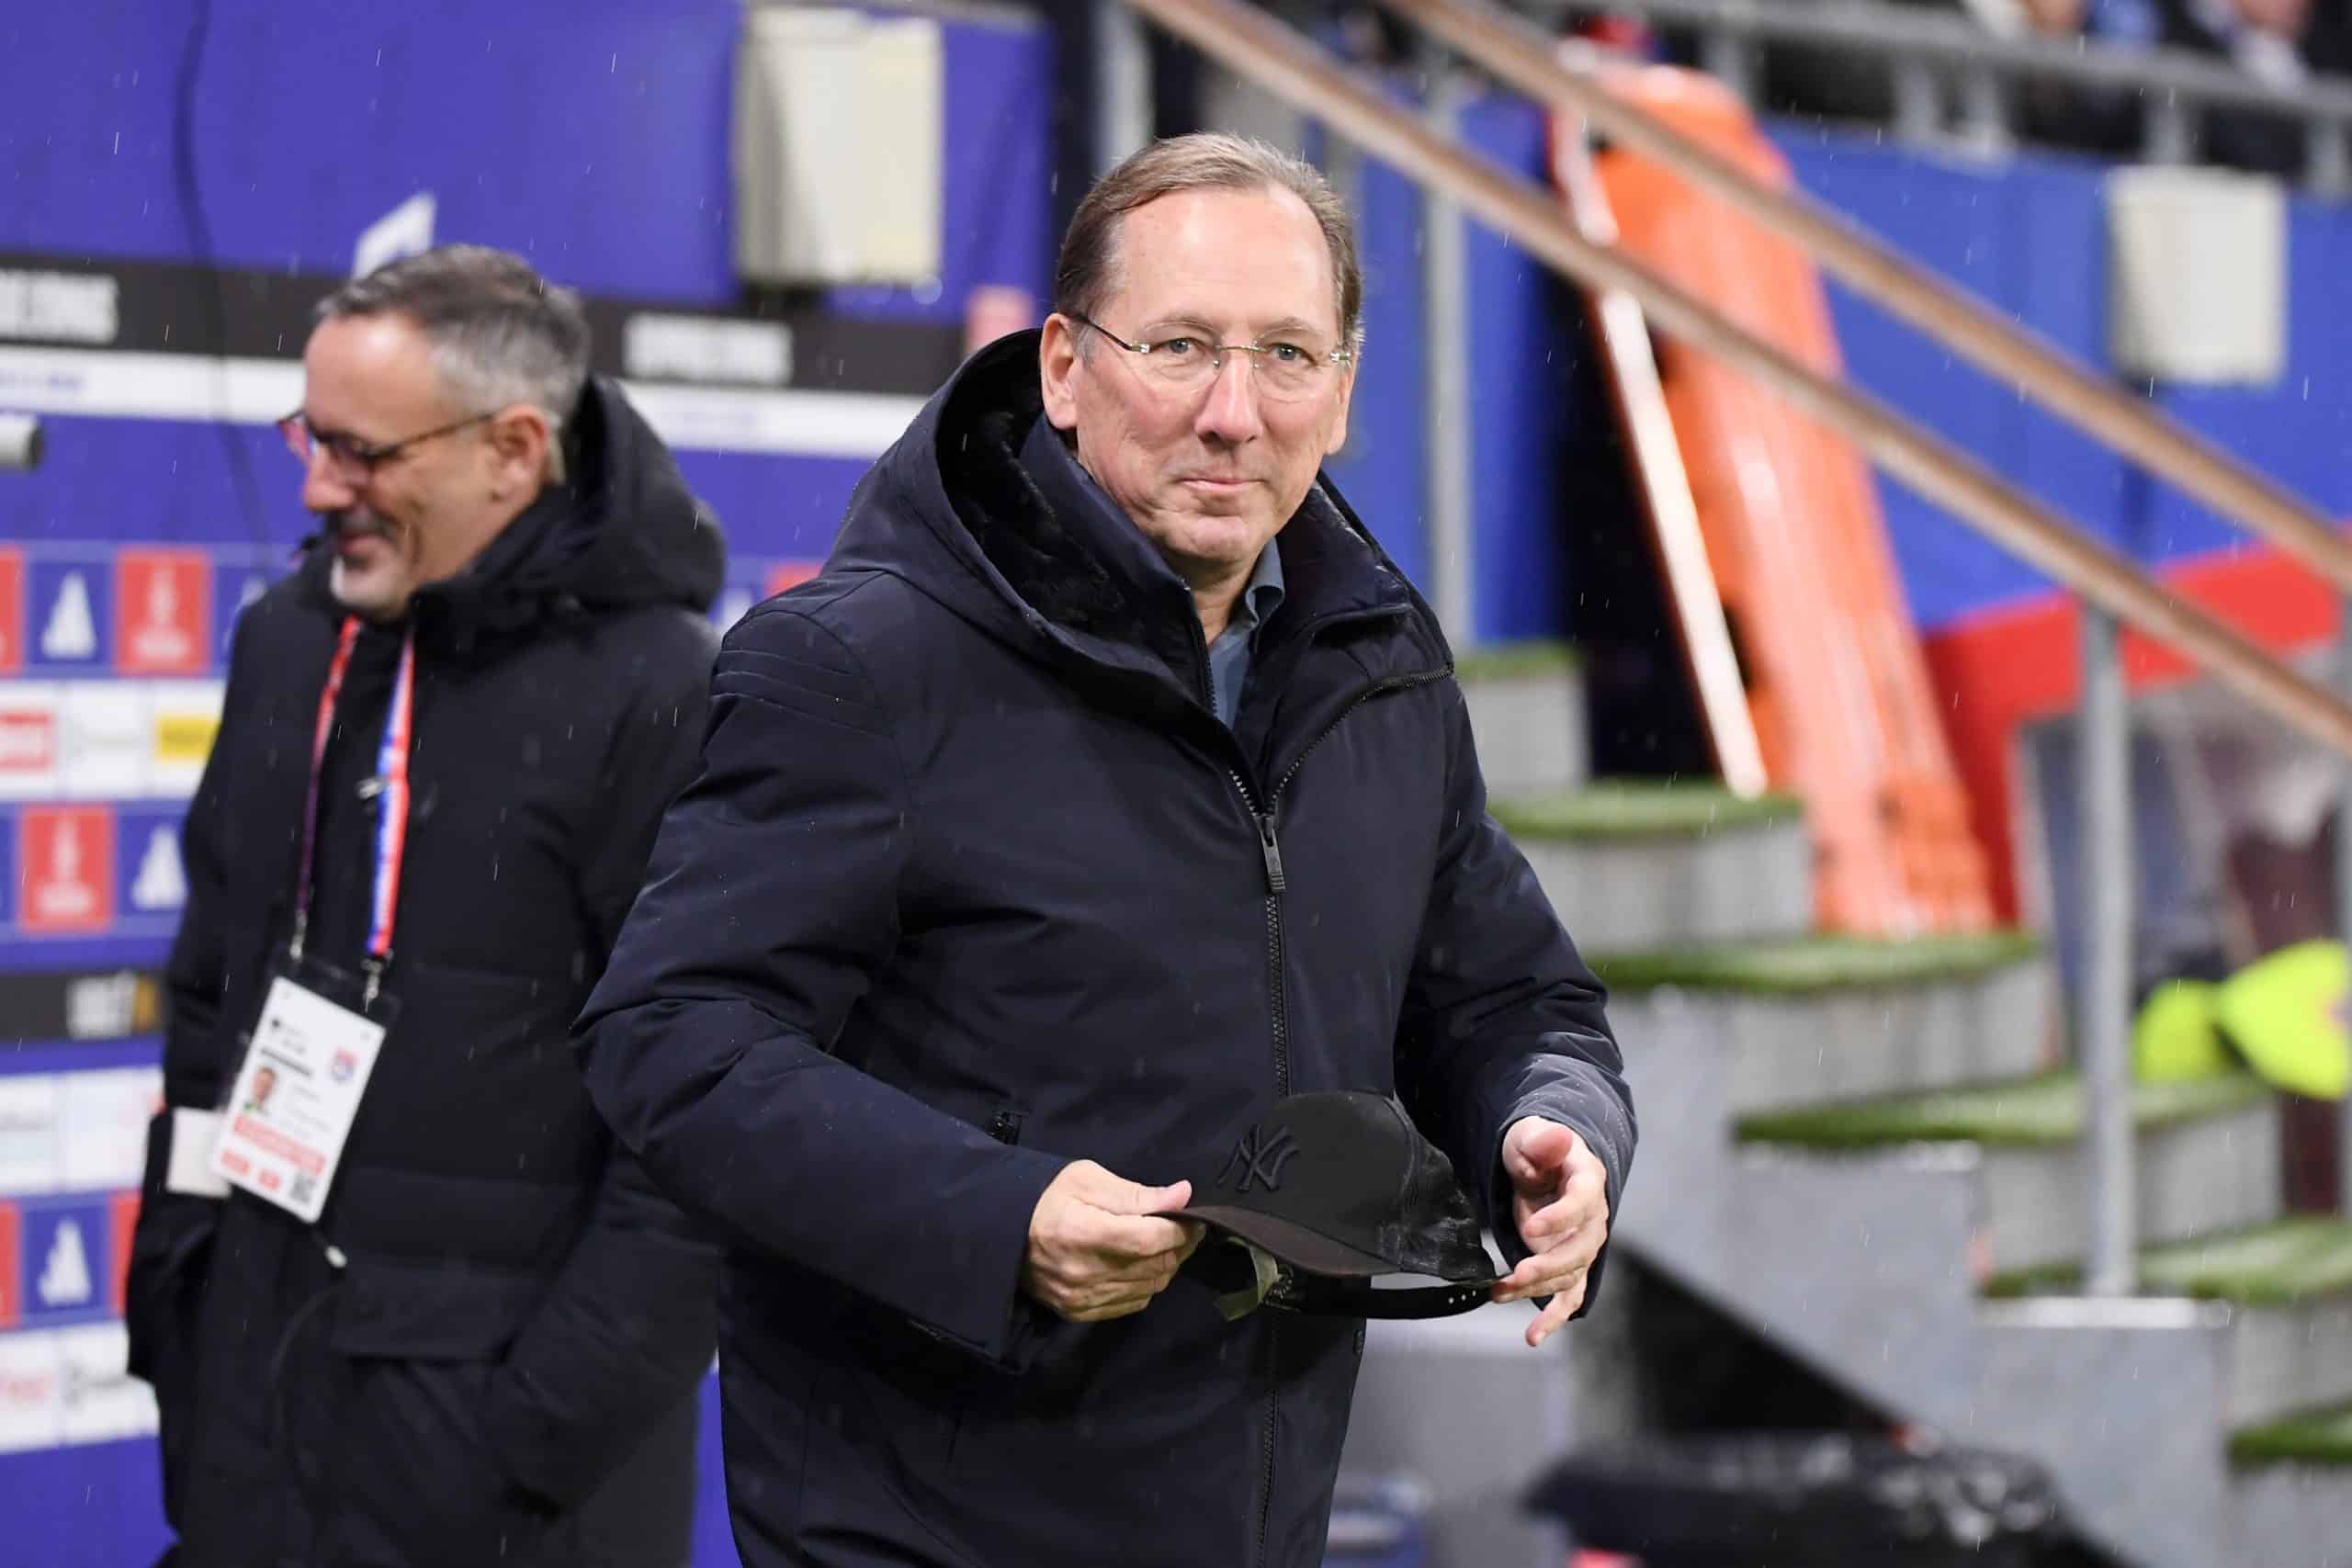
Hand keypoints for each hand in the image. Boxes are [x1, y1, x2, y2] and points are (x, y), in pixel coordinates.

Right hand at [1021, 1162, 1204, 1322]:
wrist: (1005, 1233)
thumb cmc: (1049, 1197)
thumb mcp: (1088, 1180)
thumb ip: (1137, 1193)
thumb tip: (1183, 1195)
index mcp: (1085, 1233)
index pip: (1151, 1239)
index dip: (1180, 1230)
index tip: (1193, 1218)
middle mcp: (1085, 1273)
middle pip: (1155, 1266)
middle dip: (1177, 1247)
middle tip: (1183, 1229)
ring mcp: (1082, 1298)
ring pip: (1150, 1288)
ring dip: (1165, 1266)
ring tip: (1165, 1245)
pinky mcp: (1079, 1313)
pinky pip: (1132, 1304)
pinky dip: (1146, 1285)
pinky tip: (1142, 1266)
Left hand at [1491, 1117, 1609, 1347]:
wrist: (1543, 1166)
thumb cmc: (1536, 1149)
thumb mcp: (1532, 1136)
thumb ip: (1542, 1141)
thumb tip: (1557, 1140)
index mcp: (1588, 1181)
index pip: (1582, 1202)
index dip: (1560, 1218)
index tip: (1529, 1228)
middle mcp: (1593, 1218)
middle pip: (1579, 1250)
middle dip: (1546, 1266)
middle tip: (1515, 1274)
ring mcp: (1582, 1246)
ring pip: (1568, 1277)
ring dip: (1534, 1290)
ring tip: (1498, 1293)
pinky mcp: (1567, 1266)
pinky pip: (1567, 1296)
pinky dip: (1551, 1318)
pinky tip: (1533, 1336)